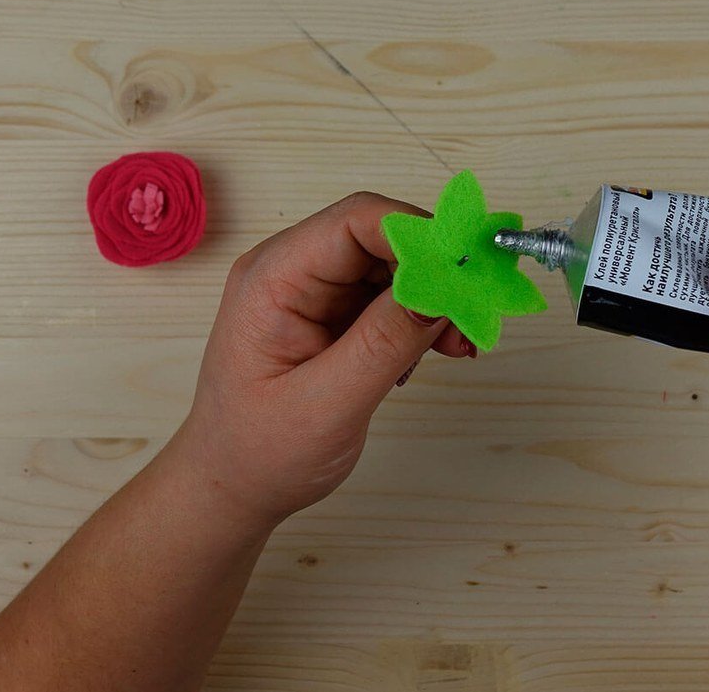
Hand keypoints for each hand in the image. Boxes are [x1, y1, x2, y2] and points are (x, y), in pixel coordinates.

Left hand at [177, 192, 472, 527]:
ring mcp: (315, 292)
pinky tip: (438, 351)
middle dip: (436, 270)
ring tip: (459, 345)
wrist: (233, 487)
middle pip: (382, 238)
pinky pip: (393, 296)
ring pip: (395, 266)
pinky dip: (424, 318)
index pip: (356, 221)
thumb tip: (442, 289)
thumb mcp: (327, 405)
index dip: (420, 235)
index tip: (469, 270)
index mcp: (273, 279)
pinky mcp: (336, 314)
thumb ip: (384, 344)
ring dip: (436, 298)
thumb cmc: (260, 452)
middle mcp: (293, 271)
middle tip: (474, 316)